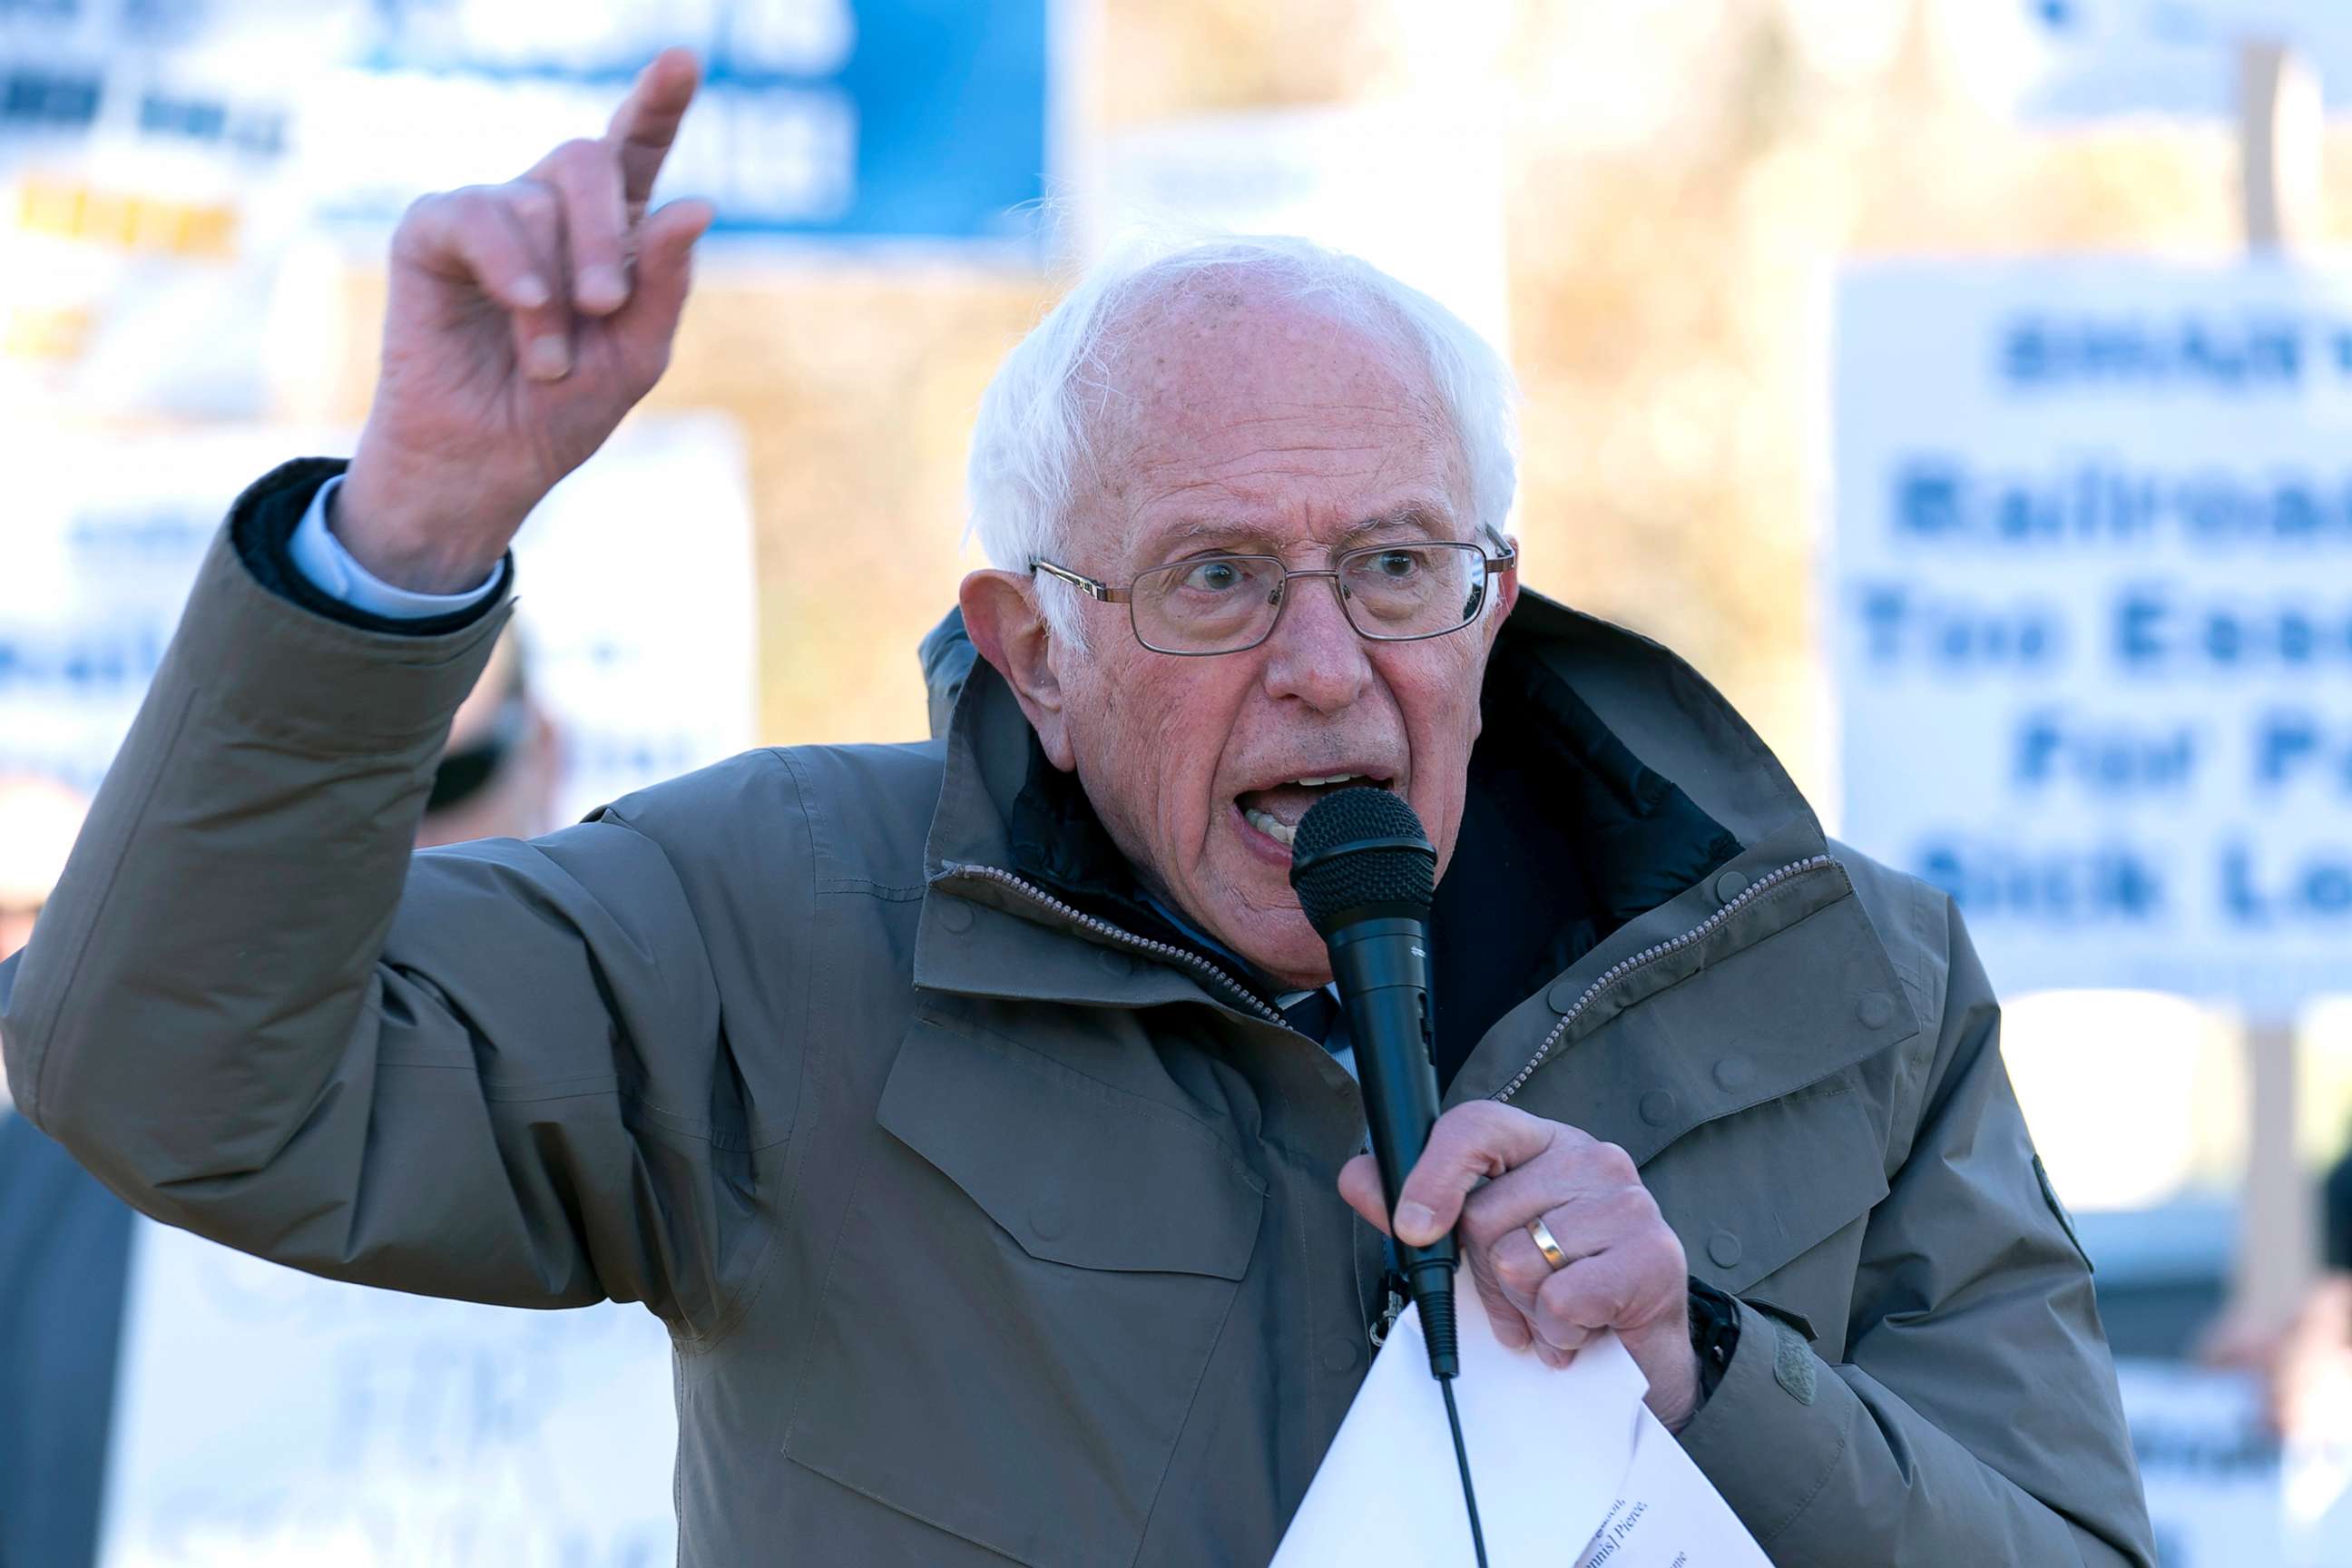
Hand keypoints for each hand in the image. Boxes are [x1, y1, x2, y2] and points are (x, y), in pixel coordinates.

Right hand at [338, 48, 714, 592]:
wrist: (486, 462)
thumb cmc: (563, 410)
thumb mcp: (636, 354)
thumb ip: (665, 282)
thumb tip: (698, 204)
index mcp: (608, 229)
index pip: (635, 147)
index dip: (658, 102)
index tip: (683, 60)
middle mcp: (548, 207)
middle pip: (587, 161)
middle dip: (604, 234)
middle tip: (605, 307)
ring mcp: (489, 214)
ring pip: (534, 204)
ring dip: (552, 294)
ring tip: (545, 361)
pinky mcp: (431, 233)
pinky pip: (475, 216)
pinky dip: (509, 264)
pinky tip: (522, 305)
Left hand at [1339, 1101, 1701, 1429]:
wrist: (1636, 1357)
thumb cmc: (1557, 1289)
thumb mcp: (1482, 1248)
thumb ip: (1418, 1212)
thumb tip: (1357, 1177)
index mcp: (1544, 1144)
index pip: (1477, 1127)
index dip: (1433, 1176)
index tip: (1413, 1229)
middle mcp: (1591, 1158)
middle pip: (1485, 1216)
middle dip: (1487, 1278)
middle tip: (1519, 1298)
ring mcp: (1629, 1202)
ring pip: (1519, 1262)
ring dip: (1526, 1312)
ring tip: (1554, 1315)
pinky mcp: (1654, 1255)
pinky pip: (1561, 1299)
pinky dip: (1558, 1332)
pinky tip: (1582, 1330)